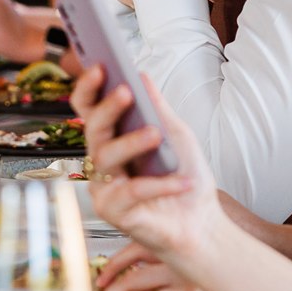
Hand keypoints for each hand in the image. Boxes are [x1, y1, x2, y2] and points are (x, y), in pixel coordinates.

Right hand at [73, 65, 218, 277]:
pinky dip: (158, 185)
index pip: (90, 109)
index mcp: (113, 138)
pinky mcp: (113, 213)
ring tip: (155, 134)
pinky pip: (130, 191)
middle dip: (107, 107)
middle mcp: (103, 161)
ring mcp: (104, 187)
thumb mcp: (176, 135)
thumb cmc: (186, 178)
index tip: (100, 66)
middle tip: (124, 91)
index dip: (89, 87)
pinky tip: (180, 181)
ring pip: (104, 157)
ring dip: (131, 143)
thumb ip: (156, 107)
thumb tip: (141, 74)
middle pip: (92, 128)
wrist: (202, 224)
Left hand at [96, 244, 259, 290]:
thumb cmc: (250, 279)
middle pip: (134, 271)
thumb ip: (191, 250)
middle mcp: (185, 265)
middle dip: (108, 285)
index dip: (116, 261)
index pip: (139, 246)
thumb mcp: (220, 254)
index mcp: (189, 246)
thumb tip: (163, 251)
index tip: (103, 273)